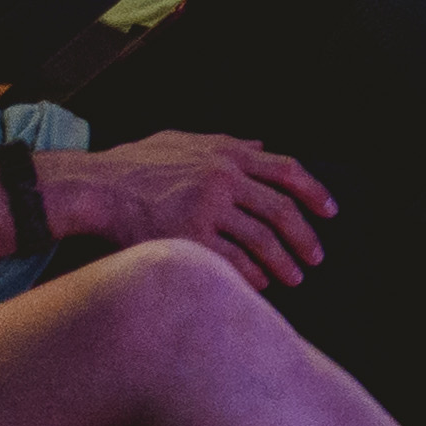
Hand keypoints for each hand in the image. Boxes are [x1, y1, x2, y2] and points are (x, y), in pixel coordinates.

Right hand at [47, 130, 333, 286]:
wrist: (96, 186)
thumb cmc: (137, 164)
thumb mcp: (185, 140)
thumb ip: (227, 143)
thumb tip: (263, 147)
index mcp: (228, 155)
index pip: (287, 171)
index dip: (314, 192)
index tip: (329, 212)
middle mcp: (223, 178)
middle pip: (281, 210)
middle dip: (304, 237)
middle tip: (316, 257)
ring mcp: (207, 208)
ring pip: (261, 240)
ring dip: (282, 262)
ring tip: (293, 277)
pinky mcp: (188, 236)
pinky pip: (231, 261)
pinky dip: (250, 276)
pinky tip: (259, 285)